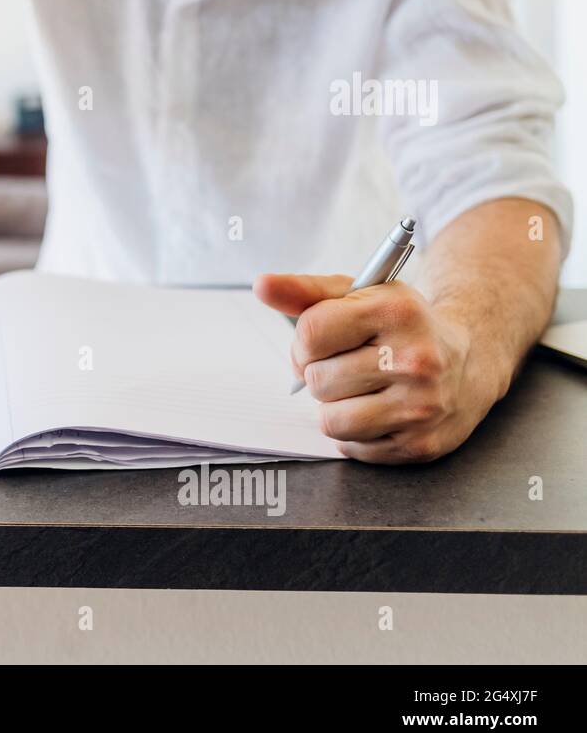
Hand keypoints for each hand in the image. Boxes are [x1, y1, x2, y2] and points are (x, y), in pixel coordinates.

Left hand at [253, 273, 502, 463]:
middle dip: (321, 373)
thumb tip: (262, 285)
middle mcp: (414, 359)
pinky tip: (379, 409)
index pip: (311, 334)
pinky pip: (351, 446)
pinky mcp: (421, 445)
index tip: (321, 342)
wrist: (471, 360)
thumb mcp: (360, 295)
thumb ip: (305, 291)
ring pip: (329, 420)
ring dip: (334, 406)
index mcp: (396, 312)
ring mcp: (421, 407)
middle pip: (317, 380)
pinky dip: (354, 431)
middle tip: (350, 364)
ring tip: (361, 388)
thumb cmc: (400, 325)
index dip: (305, 342)